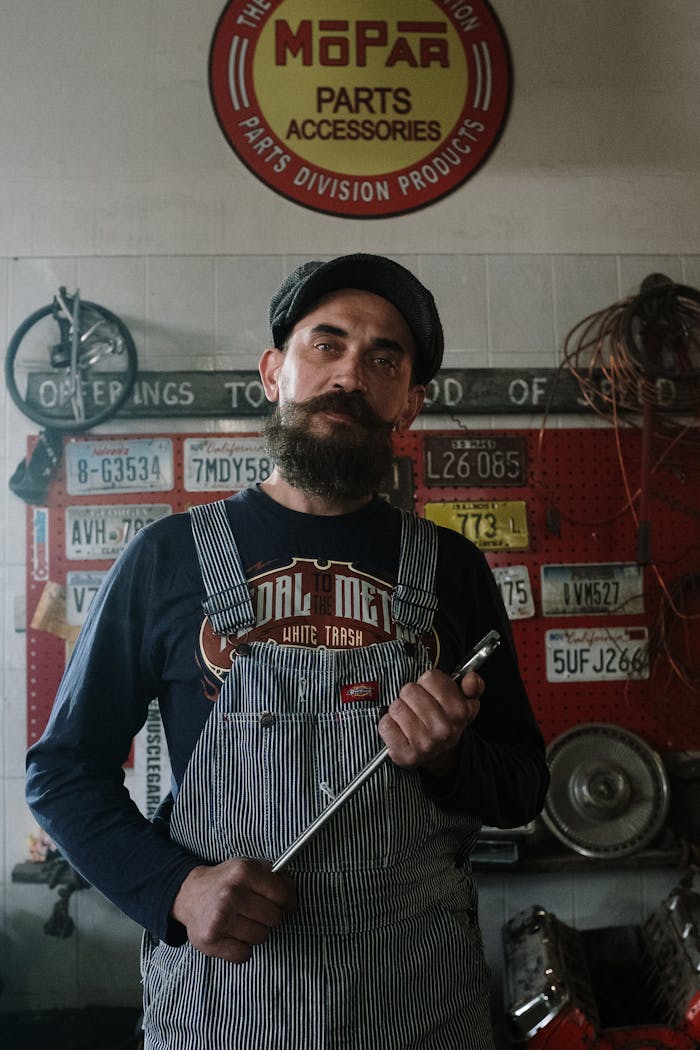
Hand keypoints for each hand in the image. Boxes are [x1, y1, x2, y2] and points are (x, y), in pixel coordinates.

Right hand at [171, 858, 295, 962]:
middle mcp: (231, 894)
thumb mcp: (248, 867)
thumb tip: (292, 893)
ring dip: (256, 933)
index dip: (288, 901)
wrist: (190, 894)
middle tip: (259, 913)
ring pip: (261, 937)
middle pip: (273, 918)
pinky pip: (244, 955)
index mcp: (243, 872)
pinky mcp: (211, 940)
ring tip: (244, 922)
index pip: (282, 894)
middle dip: (270, 917)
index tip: (286, 905)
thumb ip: (274, 876)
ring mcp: (220, 918)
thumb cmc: (226, 882)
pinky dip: (242, 949)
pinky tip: (234, 935)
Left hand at [378, 669, 484, 774]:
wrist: (440, 754)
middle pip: (410, 690)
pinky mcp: (404, 753)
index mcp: (459, 712)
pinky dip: (388, 724)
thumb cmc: (446, 722)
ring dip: (399, 710)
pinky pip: (385, 724)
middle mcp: (443, 729)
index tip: (432, 693)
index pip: (430, 677)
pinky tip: (399, 729)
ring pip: (396, 706)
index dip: (428, 683)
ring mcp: (424, 743)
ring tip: (410, 719)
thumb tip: (471, 678)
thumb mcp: (465, 702)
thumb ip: (473, 685)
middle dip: (411, 696)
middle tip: (418, 707)